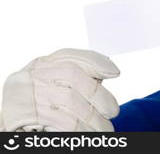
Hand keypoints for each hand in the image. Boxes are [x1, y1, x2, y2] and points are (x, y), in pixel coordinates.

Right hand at [0, 48, 119, 131]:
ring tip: (106, 129)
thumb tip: (108, 73)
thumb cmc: (38, 101)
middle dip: (99, 96)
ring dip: (94, 120)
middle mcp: (33, 77)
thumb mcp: (53, 82)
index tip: (115, 72)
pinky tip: (90, 134)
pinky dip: (81, 130)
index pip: (70, 57)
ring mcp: (28, 97)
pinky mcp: (27, 119)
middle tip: (113, 111)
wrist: (9, 118)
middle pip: (72, 79)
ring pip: (70, 105)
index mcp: (41, 66)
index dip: (95, 63)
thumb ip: (77, 74)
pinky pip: (62, 125)